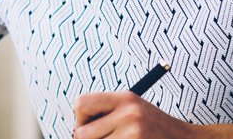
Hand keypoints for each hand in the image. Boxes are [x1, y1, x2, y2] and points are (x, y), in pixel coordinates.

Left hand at [73, 91, 195, 138]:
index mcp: (126, 98)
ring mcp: (134, 133)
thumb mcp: (134, 112)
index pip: (81, 103)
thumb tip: (77, 132)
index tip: (91, 126)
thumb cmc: (156, 131)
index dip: (81, 118)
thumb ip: (109, 116)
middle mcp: (129, 113)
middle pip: (82, 133)